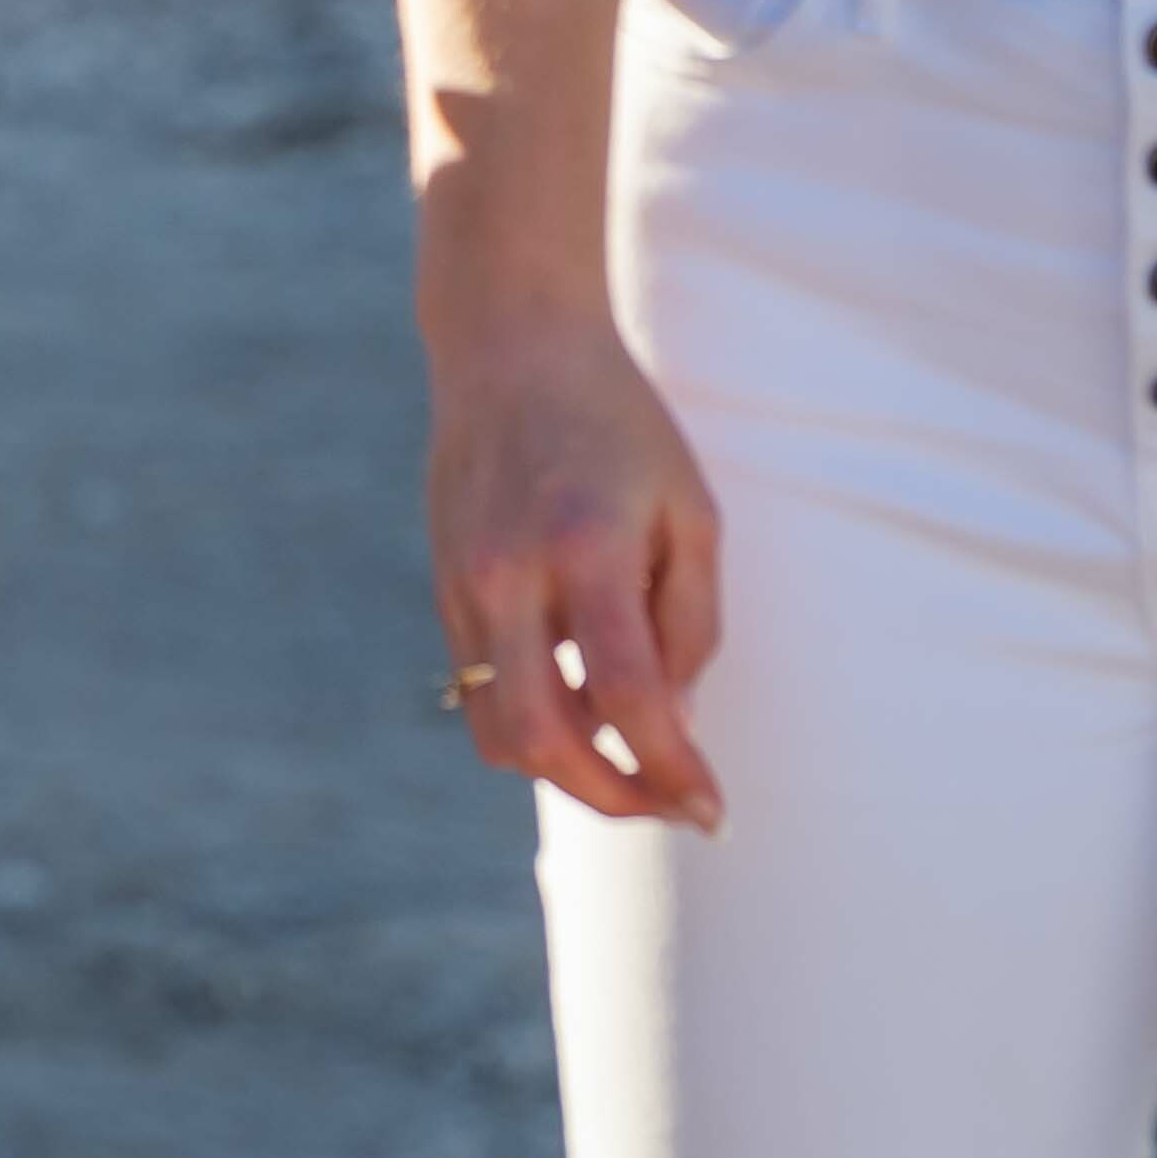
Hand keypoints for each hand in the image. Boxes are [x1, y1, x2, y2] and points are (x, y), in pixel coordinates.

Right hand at [428, 300, 729, 831]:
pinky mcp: (443, 589)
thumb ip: (689, 623)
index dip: (674, 772)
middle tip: (671, 807)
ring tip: (630, 761)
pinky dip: (533, 723)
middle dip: (614, 797)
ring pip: (499, 732)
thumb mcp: (689, 512)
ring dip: (566, 771)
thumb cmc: (619, 424)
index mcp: (584, 547)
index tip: (713, 811)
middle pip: (544, 739)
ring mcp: (463, 586)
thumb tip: (674, 725)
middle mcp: (508, 576)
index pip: (628, 698)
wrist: (509, 347)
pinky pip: (480, 690)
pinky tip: (584, 706)